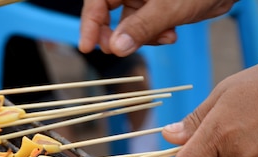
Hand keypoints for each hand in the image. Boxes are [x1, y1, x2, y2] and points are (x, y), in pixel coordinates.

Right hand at [79, 0, 236, 55]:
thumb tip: (116, 49)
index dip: (90, 25)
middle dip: (120, 36)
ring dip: (143, 39)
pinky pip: (145, 28)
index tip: (87, 48)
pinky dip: (155, 36)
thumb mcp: (169, 7)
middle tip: (123, 50)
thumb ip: (141, 28)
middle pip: (109, 16)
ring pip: (129, 26)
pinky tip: (171, 35)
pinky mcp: (156, 8)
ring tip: (165, 38)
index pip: (96, 3)